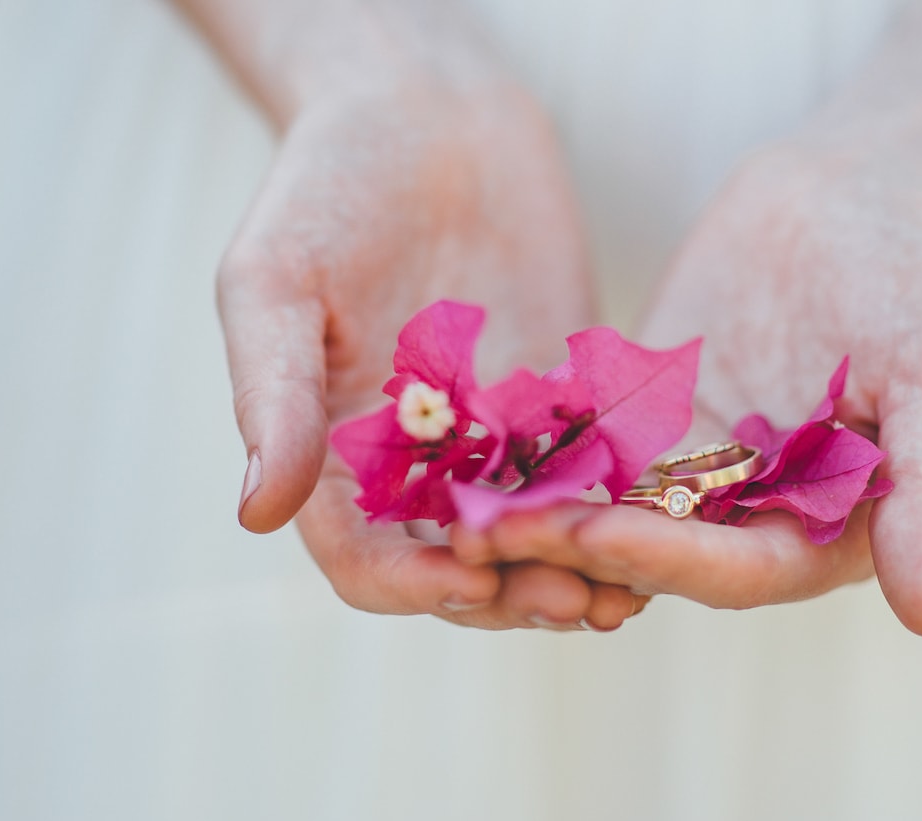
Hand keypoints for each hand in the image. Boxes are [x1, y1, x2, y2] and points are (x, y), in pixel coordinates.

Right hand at [217, 32, 642, 629]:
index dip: (413, 583)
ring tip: (630, 589)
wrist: (428, 117)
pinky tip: (664, 525)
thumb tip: (256, 514)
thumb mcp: (276, 282)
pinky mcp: (560, 406)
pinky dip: (620, 511)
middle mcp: (415, 466)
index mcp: (335, 457)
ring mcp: (492, 440)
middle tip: (575, 602)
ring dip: (576, 572)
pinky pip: (590, 476)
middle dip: (513, 593)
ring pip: (534, 540)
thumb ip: (274, 395)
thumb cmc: (329, 188)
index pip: (365, 559)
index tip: (470, 578)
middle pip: (461, 566)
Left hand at [452, 131, 921, 634]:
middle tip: (488, 537)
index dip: (668, 561)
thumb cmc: (920, 281)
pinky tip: (465, 445)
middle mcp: (752, 517)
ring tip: (457, 506)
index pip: (739, 571)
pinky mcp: (647, 418)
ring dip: (536, 514)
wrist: (860, 190)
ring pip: (606, 508)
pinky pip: (584, 444)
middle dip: (574, 547)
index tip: (595, 535)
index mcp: (825, 531)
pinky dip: (532, 452)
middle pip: (656, 554)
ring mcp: (694, 470)